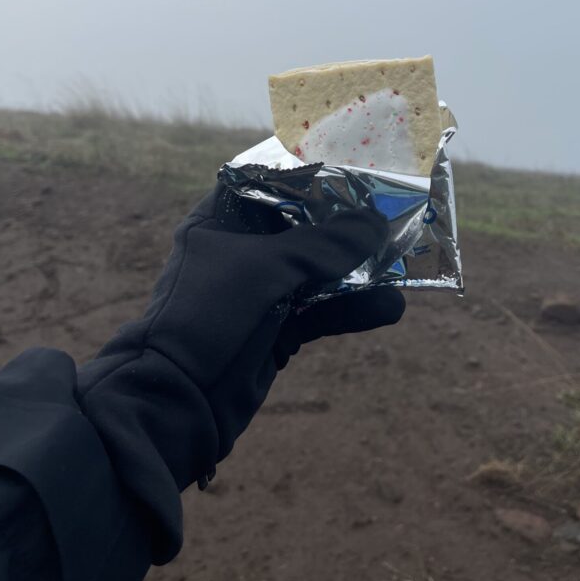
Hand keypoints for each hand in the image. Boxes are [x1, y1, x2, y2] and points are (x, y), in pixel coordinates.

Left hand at [77, 185, 403, 513]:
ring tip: (402, 268)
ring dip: (357, 273)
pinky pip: (321, 311)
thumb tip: (375, 223)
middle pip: (304, 228)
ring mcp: (260, 291)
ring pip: (318, 272)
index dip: (314, 180)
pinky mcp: (278, 329)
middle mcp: (241, 250)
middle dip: (347, 228)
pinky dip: (352, 310)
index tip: (359, 176)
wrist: (177, 404)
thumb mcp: (266, 268)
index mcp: (220, 219)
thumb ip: (322, 244)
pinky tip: (390, 308)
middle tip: (392, 220)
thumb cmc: (208, 316)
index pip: (272, 184)